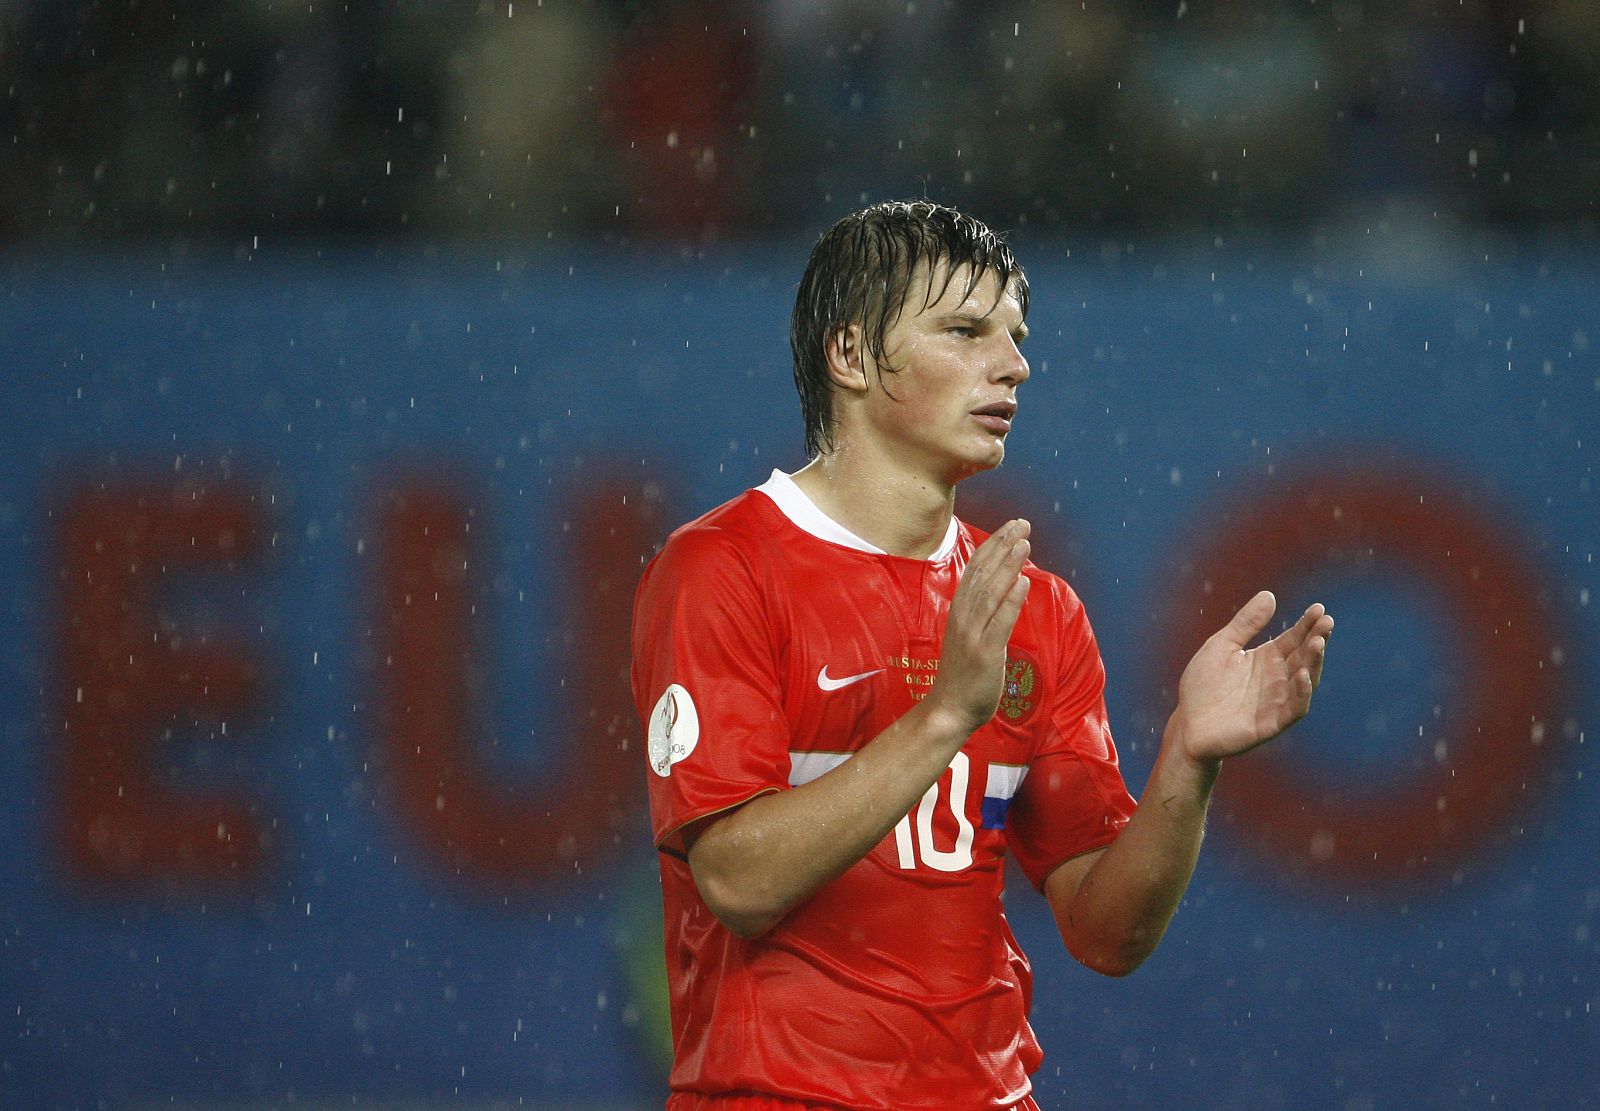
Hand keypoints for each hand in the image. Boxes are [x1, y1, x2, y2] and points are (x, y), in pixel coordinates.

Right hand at [928, 519, 1031, 732]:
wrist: (949, 709)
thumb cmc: (962, 673)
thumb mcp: (969, 633)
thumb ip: (984, 610)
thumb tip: (1005, 585)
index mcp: (959, 610)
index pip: (976, 569)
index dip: (994, 545)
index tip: (1011, 526)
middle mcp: (963, 616)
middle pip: (983, 573)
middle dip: (1003, 546)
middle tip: (1022, 523)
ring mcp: (973, 634)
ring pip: (991, 592)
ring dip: (1008, 565)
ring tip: (1024, 543)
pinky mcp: (985, 653)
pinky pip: (1000, 622)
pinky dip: (1011, 600)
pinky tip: (1023, 582)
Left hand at [1171, 591, 1332, 764]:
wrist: (1188, 725)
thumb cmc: (1204, 685)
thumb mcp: (1222, 646)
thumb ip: (1245, 624)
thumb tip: (1269, 594)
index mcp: (1267, 658)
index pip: (1294, 638)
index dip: (1307, 624)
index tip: (1318, 608)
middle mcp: (1278, 678)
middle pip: (1303, 656)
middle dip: (1316, 639)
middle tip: (1326, 622)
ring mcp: (1277, 700)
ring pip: (1305, 680)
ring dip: (1313, 662)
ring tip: (1317, 643)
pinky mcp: (1272, 722)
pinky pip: (1294, 708)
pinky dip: (1301, 693)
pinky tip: (1303, 675)